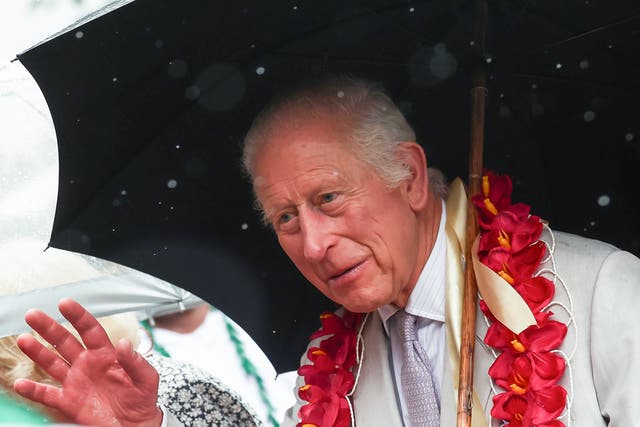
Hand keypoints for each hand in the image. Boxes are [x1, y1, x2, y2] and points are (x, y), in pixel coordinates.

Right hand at [13, 298, 162, 426]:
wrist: (135, 425)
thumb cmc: (142, 399)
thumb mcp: (146, 378)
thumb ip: (136, 361)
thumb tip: (124, 343)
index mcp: (107, 354)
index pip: (90, 330)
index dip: (78, 316)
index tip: (65, 303)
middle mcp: (87, 364)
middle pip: (65, 341)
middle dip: (49, 328)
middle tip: (34, 315)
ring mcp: (76, 382)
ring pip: (52, 363)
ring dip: (37, 352)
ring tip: (24, 339)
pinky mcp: (68, 402)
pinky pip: (47, 394)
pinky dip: (33, 390)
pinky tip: (21, 384)